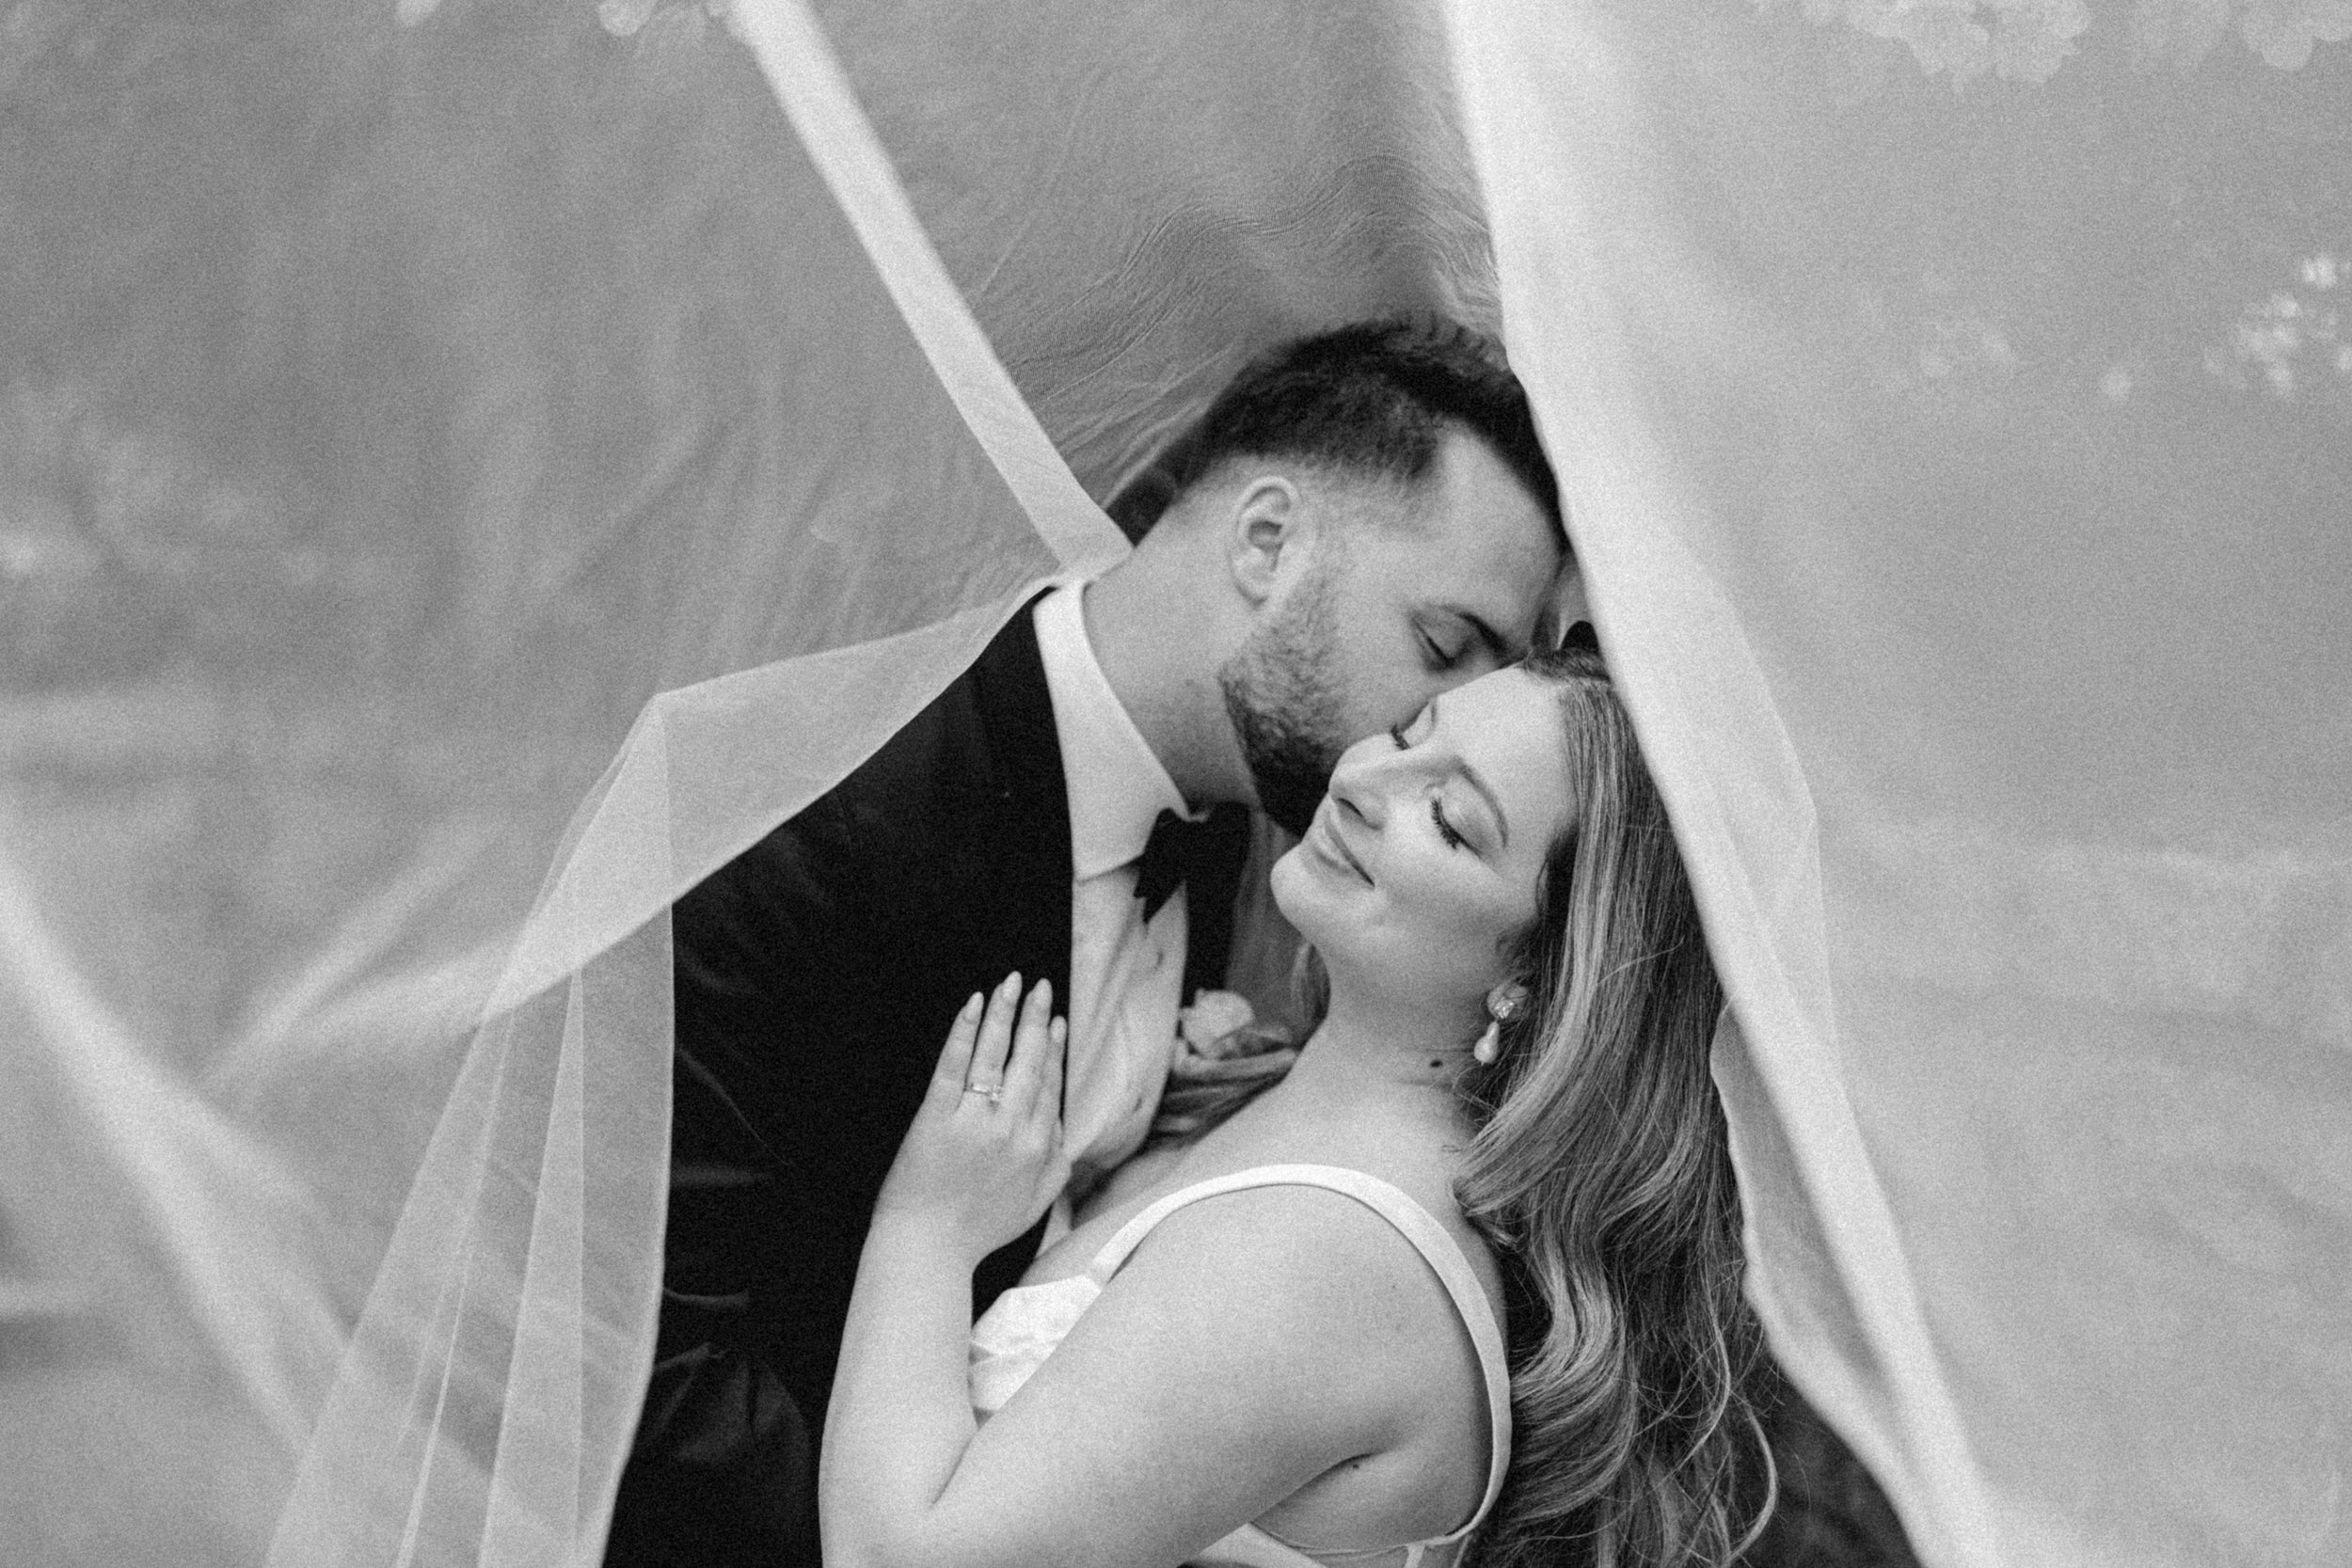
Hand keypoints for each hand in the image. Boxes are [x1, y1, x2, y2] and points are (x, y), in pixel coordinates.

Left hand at [873, 972, 1069, 1265]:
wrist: (928, 1248)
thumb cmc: (978, 1230)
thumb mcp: (1036, 1203)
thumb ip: (1058, 1165)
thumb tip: (1065, 1131)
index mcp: (1038, 1146)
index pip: (1049, 1084)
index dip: (1053, 1048)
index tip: (1055, 1020)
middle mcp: (1011, 1128)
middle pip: (1028, 1061)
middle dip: (1034, 1018)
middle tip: (1038, 986)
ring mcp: (974, 1120)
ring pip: (995, 1055)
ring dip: (1004, 1013)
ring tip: (1010, 982)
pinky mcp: (937, 1116)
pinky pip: (954, 1065)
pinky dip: (965, 1032)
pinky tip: (973, 1006)